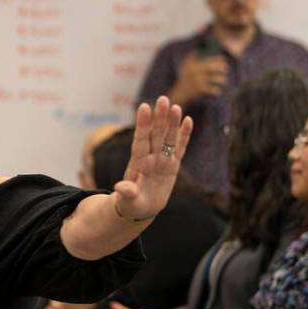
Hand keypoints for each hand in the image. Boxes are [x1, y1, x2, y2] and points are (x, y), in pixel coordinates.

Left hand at [113, 97, 192, 220]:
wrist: (142, 209)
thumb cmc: (131, 204)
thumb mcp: (128, 201)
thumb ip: (127, 192)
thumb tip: (120, 187)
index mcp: (137, 164)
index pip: (140, 140)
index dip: (142, 124)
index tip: (144, 107)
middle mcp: (150, 158)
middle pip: (155, 135)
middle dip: (159, 118)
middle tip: (163, 99)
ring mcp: (162, 160)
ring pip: (168, 138)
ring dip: (172, 123)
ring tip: (176, 107)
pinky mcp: (172, 166)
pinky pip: (180, 148)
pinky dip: (184, 135)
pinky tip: (188, 120)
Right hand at [169, 52, 227, 103]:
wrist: (179, 93)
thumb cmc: (184, 78)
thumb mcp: (185, 66)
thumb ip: (191, 57)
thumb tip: (198, 49)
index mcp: (194, 66)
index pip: (209, 60)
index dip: (218, 59)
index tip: (223, 60)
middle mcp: (197, 73)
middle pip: (213, 68)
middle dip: (222, 68)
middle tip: (225, 69)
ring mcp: (199, 81)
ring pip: (215, 79)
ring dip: (221, 79)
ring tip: (223, 80)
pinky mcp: (200, 90)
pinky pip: (212, 89)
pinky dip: (216, 90)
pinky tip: (217, 90)